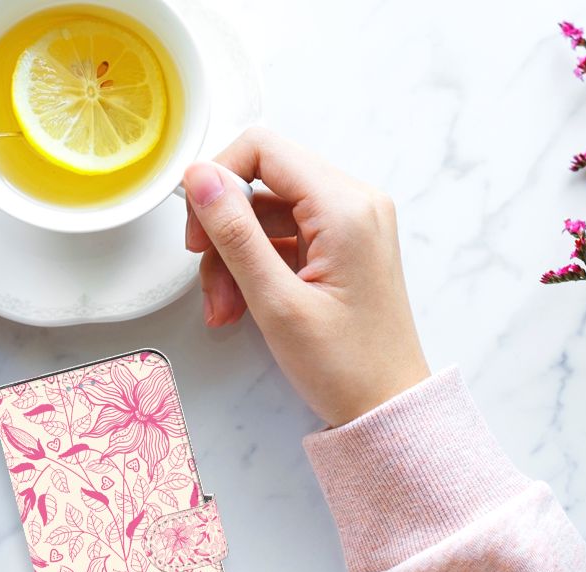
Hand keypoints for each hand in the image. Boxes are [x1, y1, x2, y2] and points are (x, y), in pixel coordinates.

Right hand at [183, 128, 428, 426]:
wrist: (388, 408)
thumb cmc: (346, 366)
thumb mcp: (276, 301)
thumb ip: (234, 233)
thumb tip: (199, 177)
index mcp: (345, 207)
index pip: (263, 149)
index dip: (218, 179)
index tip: (197, 228)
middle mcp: (354, 203)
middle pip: (262, 182)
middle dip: (224, 230)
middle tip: (207, 279)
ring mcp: (350, 224)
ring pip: (266, 214)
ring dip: (234, 257)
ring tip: (225, 309)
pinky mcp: (342, 245)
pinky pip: (283, 237)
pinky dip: (256, 267)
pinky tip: (242, 306)